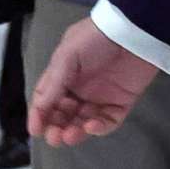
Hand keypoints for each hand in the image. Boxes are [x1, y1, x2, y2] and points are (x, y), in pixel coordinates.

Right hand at [28, 18, 159, 145]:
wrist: (134, 32)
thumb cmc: (95, 37)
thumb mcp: (67, 56)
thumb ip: (53, 84)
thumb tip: (37, 111)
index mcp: (63, 75)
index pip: (47, 100)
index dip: (40, 115)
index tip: (36, 130)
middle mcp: (80, 88)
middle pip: (64, 115)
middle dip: (57, 127)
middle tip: (54, 137)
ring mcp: (101, 97)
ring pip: (84, 122)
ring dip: (75, 131)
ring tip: (70, 135)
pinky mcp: (122, 102)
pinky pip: (108, 121)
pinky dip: (99, 127)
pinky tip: (91, 125)